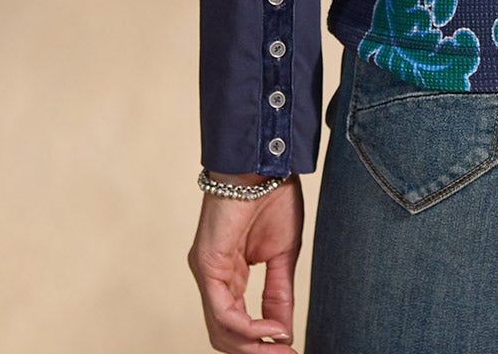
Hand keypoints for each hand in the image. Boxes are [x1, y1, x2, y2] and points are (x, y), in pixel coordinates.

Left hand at [188, 175, 304, 350]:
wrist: (266, 163)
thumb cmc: (273, 197)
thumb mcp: (283, 253)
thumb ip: (279, 293)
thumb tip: (283, 332)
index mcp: (230, 275)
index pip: (238, 324)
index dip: (263, 343)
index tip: (291, 352)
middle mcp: (214, 279)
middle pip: (226, 335)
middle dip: (257, 351)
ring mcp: (206, 273)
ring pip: (221, 330)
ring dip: (253, 346)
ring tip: (282, 347)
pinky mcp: (206, 265)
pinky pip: (223, 311)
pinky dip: (247, 328)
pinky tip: (271, 329)